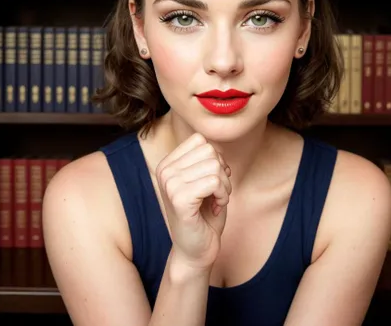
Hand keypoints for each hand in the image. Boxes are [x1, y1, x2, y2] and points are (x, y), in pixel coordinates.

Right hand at [155, 133, 231, 270]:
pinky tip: (216, 207)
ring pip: (214, 165)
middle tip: (217, 193)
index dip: (215, 159)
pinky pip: (214, 182)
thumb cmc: (204, 215)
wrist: (196, 250)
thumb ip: (207, 160)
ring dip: (224, 185)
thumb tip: (217, 150)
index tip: (213, 180)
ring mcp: (170, 184)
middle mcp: (165, 171)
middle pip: (209, 151)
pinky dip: (223, 195)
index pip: (200, 140)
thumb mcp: (205, 180)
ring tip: (216, 200)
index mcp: (168, 163)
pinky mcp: (179, 199)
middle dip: (222, 172)